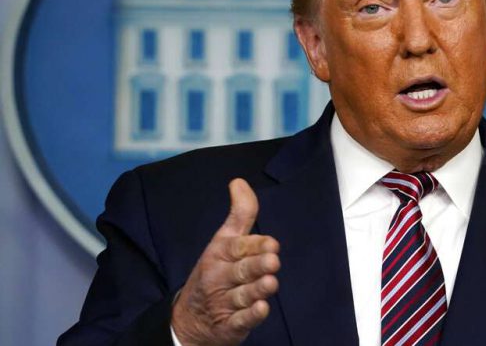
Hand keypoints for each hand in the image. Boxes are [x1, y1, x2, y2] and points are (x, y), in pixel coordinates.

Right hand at [171, 178, 279, 345]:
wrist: (189, 319)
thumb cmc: (215, 272)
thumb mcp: (223, 241)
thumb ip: (239, 214)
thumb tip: (239, 182)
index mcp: (219, 254)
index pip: (238, 247)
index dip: (255, 246)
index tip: (272, 244)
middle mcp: (220, 277)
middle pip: (242, 271)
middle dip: (257, 265)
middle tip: (273, 261)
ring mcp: (224, 303)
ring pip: (243, 295)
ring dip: (257, 289)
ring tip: (271, 283)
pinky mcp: (230, 326)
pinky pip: (241, 321)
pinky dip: (251, 316)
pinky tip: (261, 309)